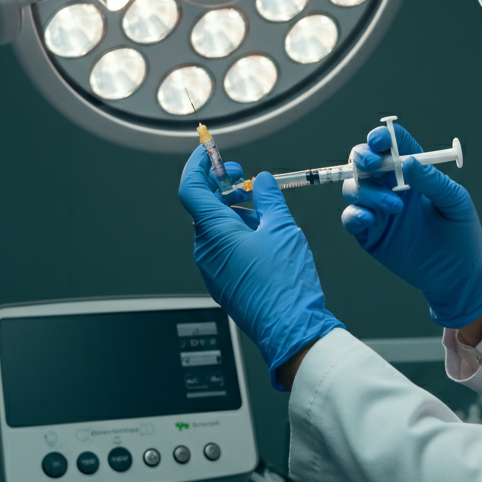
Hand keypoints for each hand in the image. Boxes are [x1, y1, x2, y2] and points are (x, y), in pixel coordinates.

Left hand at [179, 145, 343, 389]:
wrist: (290, 329)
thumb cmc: (285, 284)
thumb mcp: (283, 228)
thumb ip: (269, 198)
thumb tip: (262, 181)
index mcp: (214, 232)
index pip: (191, 188)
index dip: (198, 165)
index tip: (210, 152)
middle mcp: (206, 250)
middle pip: (205, 208)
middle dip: (225, 189)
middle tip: (247, 179)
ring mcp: (212, 269)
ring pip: (217, 229)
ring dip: (237, 213)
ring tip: (267, 215)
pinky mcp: (223, 282)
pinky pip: (224, 249)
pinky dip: (239, 234)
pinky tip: (266, 239)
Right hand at [341, 123, 481, 327]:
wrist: (458, 275)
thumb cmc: (462, 233)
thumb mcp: (455, 202)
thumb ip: (433, 181)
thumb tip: (409, 162)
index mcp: (413, 172)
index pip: (392, 145)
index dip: (381, 138)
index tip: (379, 141)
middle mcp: (390, 186)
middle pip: (363, 161)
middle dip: (362, 158)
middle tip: (373, 165)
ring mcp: (377, 210)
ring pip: (354, 187)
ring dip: (367, 191)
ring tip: (394, 207)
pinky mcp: (369, 233)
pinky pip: (350, 217)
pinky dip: (354, 214)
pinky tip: (369, 219)